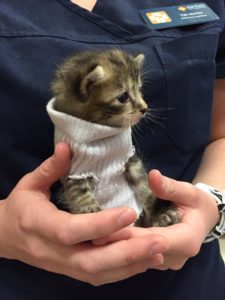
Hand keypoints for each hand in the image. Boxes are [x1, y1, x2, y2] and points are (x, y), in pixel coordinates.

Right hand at [0, 145, 168, 284]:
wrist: (4, 236)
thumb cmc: (20, 205)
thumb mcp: (30, 183)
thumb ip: (50, 167)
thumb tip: (67, 146)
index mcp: (38, 224)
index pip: (71, 230)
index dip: (100, 225)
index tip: (130, 212)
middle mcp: (51, 251)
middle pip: (90, 260)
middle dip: (126, 253)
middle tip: (160, 240)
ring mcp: (61, 265)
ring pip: (97, 273)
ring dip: (130, 264)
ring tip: (159, 250)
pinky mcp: (70, 270)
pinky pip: (98, 276)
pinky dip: (123, 271)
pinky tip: (144, 261)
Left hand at [93, 169, 219, 270]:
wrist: (203, 218)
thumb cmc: (196, 204)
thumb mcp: (189, 192)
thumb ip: (170, 187)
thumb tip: (153, 176)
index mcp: (186, 241)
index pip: (152, 239)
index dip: (128, 234)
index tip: (105, 227)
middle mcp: (174, 257)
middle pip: (141, 252)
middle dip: (115, 244)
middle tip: (89, 235)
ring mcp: (164, 261)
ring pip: (136, 259)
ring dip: (114, 248)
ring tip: (90, 238)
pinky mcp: (155, 259)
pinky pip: (136, 257)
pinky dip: (120, 249)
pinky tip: (102, 240)